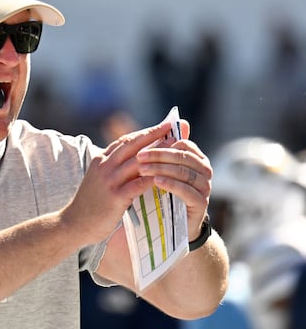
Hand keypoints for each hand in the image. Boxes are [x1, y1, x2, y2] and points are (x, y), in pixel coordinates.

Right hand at [61, 121, 173, 244]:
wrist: (74, 223)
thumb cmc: (91, 203)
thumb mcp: (99, 178)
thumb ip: (115, 168)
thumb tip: (137, 161)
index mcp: (100, 159)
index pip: (125, 140)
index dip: (144, 132)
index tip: (161, 126)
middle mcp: (104, 165)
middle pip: (132, 144)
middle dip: (153, 134)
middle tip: (170, 127)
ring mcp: (109, 180)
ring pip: (137, 161)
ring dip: (158, 154)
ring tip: (175, 149)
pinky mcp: (114, 197)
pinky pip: (138, 184)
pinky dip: (153, 178)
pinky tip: (168, 176)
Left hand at [136, 120, 212, 239]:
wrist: (172, 224)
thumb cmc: (165, 191)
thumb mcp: (162, 169)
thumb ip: (163, 150)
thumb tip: (173, 122)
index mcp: (197, 158)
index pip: (183, 144)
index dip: (162, 143)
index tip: (142, 145)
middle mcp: (204, 171)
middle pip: (183, 157)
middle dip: (160, 155)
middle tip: (139, 156)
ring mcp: (205, 187)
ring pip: (185, 172)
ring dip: (162, 168)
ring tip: (143, 169)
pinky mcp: (202, 204)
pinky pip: (187, 191)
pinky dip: (171, 184)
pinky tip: (156, 181)